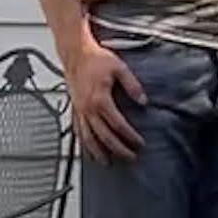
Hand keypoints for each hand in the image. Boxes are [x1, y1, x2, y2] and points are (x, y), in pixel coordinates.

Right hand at [62, 41, 146, 161]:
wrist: (75, 54)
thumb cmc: (96, 59)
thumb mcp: (119, 68)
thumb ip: (133, 85)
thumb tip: (143, 100)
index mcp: (100, 99)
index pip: (118, 124)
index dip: (130, 136)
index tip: (139, 142)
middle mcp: (88, 108)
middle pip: (104, 136)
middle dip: (117, 149)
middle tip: (129, 157)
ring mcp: (80, 110)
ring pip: (88, 138)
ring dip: (98, 152)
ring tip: (107, 163)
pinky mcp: (75, 109)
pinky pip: (78, 131)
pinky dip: (84, 143)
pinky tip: (88, 150)